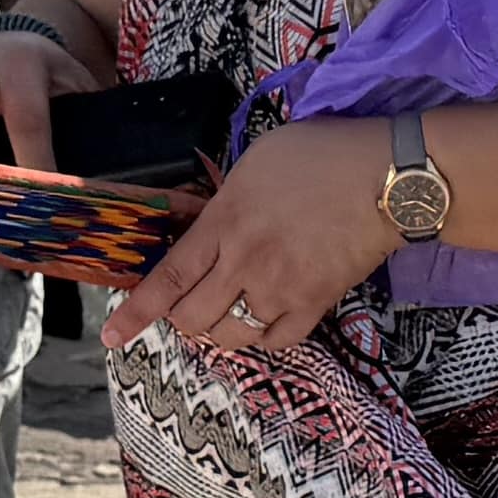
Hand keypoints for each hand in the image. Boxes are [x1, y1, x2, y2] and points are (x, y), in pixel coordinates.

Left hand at [115, 115, 398, 356]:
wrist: (386, 178)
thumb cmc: (321, 155)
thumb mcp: (255, 163)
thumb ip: (224, 201)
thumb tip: (208, 226)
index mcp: (224, 222)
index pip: (168, 278)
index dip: (135, 312)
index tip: (110, 335)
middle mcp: (245, 262)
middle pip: (193, 318)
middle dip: (183, 316)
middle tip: (192, 301)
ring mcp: (281, 289)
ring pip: (231, 336)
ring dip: (221, 328)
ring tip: (229, 308)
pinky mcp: (315, 304)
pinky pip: (276, 341)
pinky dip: (262, 337)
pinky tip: (264, 319)